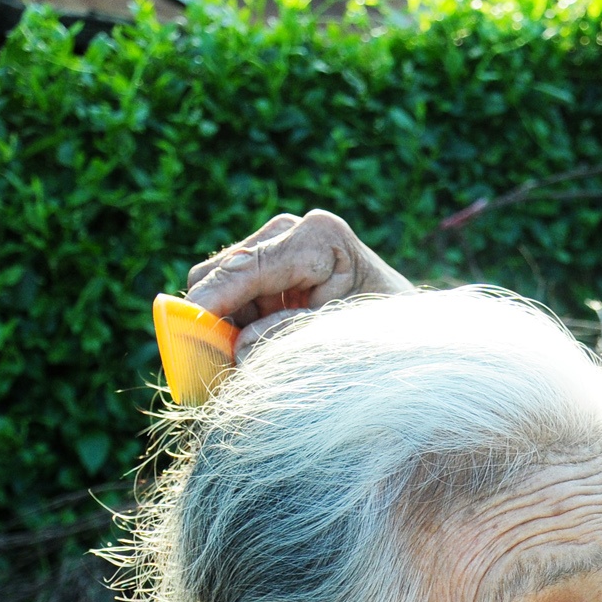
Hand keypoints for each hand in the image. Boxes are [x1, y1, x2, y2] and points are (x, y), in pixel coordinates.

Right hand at [185, 209, 414, 352]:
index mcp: (320, 237)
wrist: (417, 331)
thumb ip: (294, 339)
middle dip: (214, 322)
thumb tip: (239, 348)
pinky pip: (232, 300)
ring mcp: (278, 243)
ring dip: (226, 330)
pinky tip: (260, 352)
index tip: (184, 337)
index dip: (209, 304)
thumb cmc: (395, 334)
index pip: (246, 267)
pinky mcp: (271, 267)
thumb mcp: (350, 340)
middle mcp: (292, 229)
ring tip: (255, 366)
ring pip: (218, 288)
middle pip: (219, 273)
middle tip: (223, 372)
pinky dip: (237, 329)